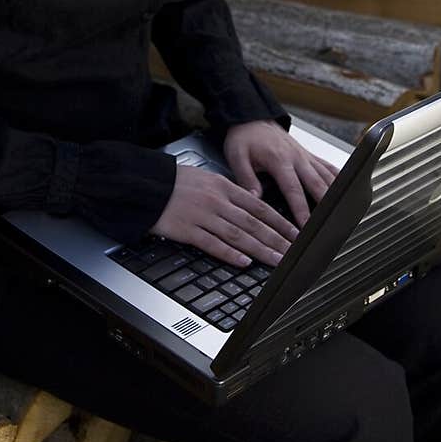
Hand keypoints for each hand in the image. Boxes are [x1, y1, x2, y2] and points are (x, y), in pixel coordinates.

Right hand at [149, 163, 298, 267]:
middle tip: (293, 253)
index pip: (260, 207)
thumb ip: (229, 192)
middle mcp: (217, 201)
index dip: (280, 222)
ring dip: (260, 250)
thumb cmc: (175, 181)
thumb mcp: (207, 179)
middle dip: (277, 240)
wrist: (146, 183)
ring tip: (276, 261)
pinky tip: (244, 262)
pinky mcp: (187, 230)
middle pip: (253, 224)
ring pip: (238, 236)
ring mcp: (203, 216)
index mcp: (224, 187)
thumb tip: (251, 204)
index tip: (294, 234)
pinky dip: (230, 254)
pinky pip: (213, 244)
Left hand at [223, 120, 338, 228]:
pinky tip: (347, 190)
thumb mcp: (237, 156)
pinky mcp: (308, 155)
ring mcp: (305, 156)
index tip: (306, 226)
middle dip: (325, 206)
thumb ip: (246, 178)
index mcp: (279, 160)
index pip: (293, 189)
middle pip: (317, 184)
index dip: (302, 209)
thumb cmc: (244, 137)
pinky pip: (327, 167)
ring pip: (327, 176)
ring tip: (343, 212)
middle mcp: (296, 158)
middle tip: (330, 224)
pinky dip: (338, 178)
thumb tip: (255, 198)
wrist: (252, 118)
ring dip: (336, 194)